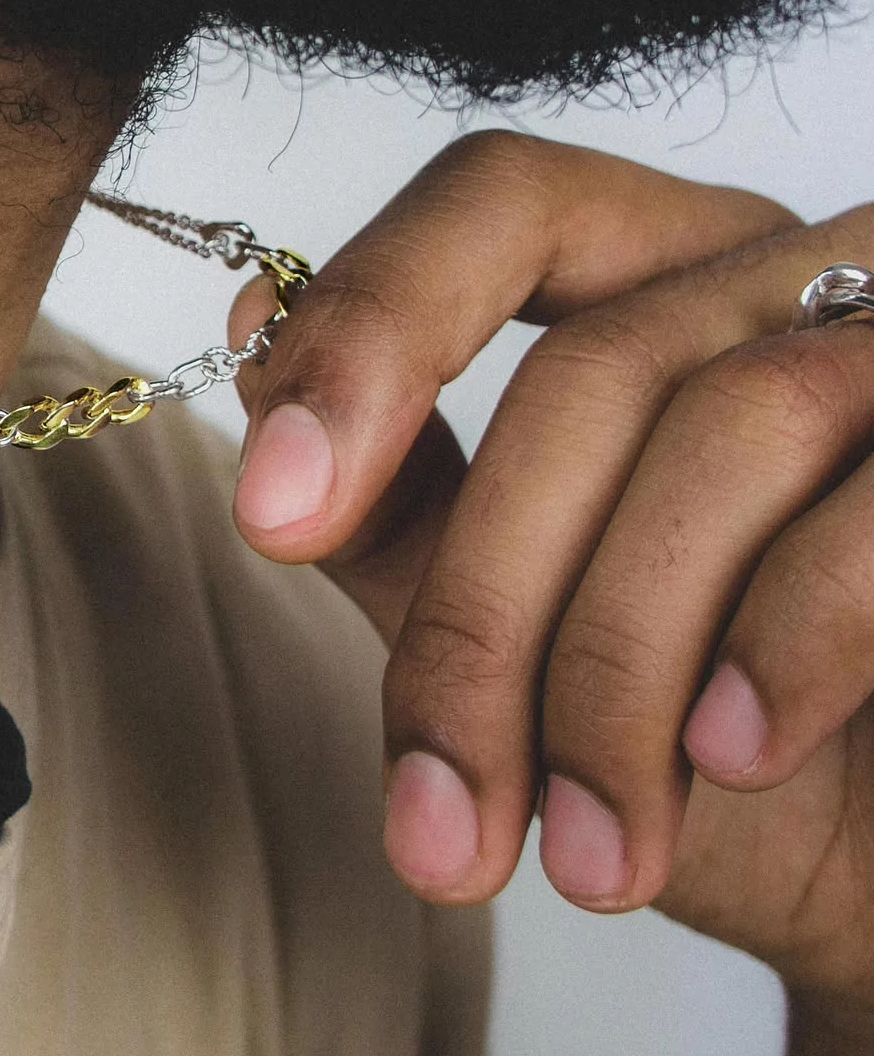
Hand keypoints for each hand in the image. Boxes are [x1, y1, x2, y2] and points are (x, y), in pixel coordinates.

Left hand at [228, 131, 873, 1009]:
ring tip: (592, 853)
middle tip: (438, 822)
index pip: (501, 202)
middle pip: (592, 371)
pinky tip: (730, 755)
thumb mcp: (522, 624)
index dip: (372, 331)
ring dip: (621, 672)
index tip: (272, 514)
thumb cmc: (723, 749)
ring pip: (732, 427)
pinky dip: (783, 643)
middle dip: (484, 621)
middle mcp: (798, 279)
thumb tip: (256, 327)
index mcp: (665, 280)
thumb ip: (401, 483)